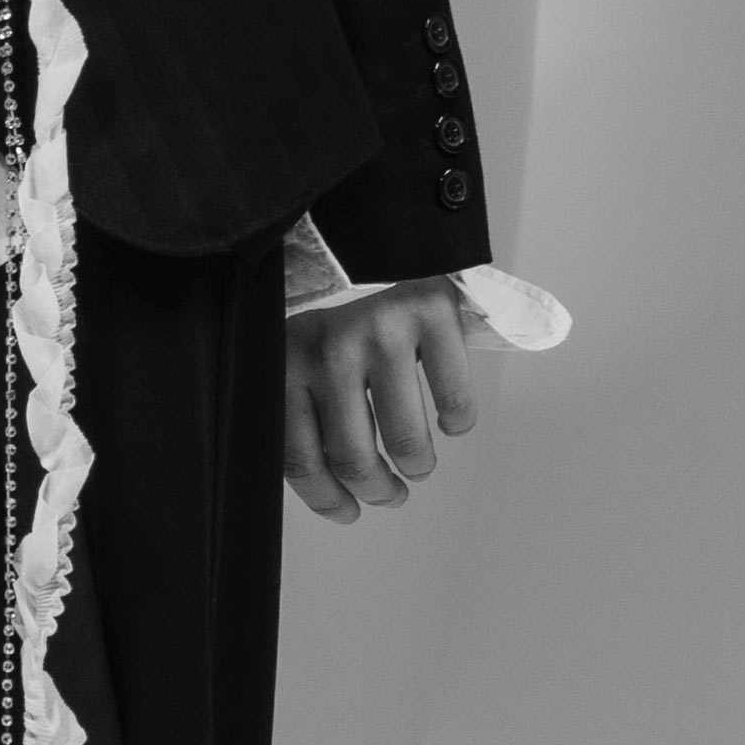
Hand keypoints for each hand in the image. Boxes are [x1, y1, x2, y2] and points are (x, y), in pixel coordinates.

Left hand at [283, 275, 476, 522]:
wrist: (379, 234)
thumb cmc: (337, 306)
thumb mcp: (299, 351)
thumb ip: (301, 405)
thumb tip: (326, 485)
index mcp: (286, 362)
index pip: (299, 459)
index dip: (328, 499)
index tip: (348, 510)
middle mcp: (328, 348)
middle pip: (354, 459)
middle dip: (378, 491)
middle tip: (390, 492)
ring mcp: (379, 330)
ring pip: (405, 441)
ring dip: (417, 466)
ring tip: (418, 464)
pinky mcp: (429, 313)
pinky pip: (454, 400)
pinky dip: (458, 422)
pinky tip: (450, 421)